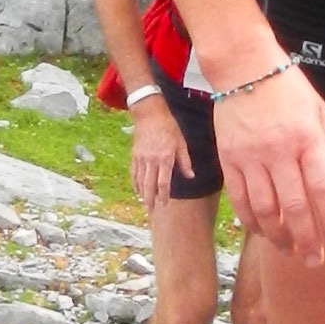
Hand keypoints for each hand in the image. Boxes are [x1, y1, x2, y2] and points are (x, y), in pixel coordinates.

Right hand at [128, 94, 186, 213]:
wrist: (150, 114)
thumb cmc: (169, 127)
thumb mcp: (181, 143)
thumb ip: (185, 162)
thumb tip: (191, 177)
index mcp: (165, 158)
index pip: (163, 182)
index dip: (164, 195)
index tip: (165, 204)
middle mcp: (152, 160)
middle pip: (149, 185)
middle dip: (150, 199)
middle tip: (151, 209)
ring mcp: (141, 158)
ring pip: (140, 180)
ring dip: (142, 193)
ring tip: (144, 202)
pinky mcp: (134, 154)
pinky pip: (133, 172)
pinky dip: (135, 182)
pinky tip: (137, 189)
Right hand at [212, 55, 324, 263]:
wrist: (242, 66)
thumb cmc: (287, 88)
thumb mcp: (319, 112)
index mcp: (307, 138)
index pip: (323, 187)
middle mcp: (279, 150)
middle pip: (295, 206)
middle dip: (307, 238)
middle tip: (315, 260)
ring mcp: (251, 156)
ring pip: (265, 208)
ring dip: (279, 236)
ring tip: (290, 251)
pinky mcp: (229, 159)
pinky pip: (240, 199)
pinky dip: (252, 221)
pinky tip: (263, 233)